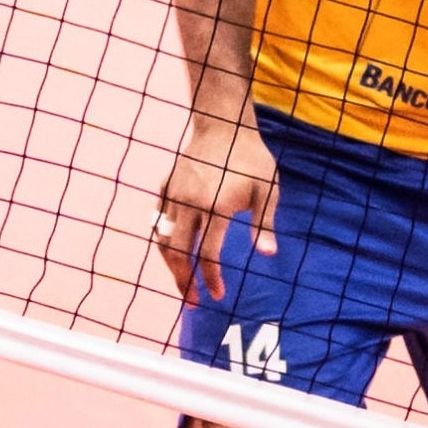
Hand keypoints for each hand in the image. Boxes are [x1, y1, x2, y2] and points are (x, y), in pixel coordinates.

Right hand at [157, 109, 275, 304]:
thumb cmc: (252, 159)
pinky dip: (163, 242)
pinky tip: (173, 255)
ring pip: (163, 240)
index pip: (207, 254)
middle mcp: (188, 203)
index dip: (211, 278)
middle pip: (177, 253)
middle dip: (184, 281)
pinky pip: (158, 222)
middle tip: (192, 303)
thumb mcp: (267, 190)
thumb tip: (268, 255)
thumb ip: (264, 224)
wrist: (224, 124)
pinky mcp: (165, 187)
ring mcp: (173, 195)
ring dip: (171, 266)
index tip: (219, 295)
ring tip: (181, 285)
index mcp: (215, 206)